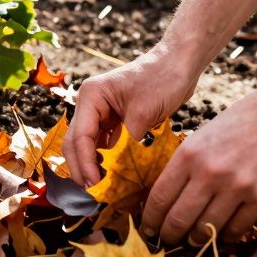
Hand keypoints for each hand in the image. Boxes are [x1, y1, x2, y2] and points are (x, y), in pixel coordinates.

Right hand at [67, 49, 199, 185]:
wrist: (180, 63)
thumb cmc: (162, 78)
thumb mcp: (144, 112)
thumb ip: (128, 141)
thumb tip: (119, 172)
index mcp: (91, 96)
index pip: (80, 136)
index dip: (85, 163)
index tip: (95, 184)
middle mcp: (91, 104)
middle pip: (76, 142)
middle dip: (82, 167)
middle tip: (93, 193)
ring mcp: (101, 113)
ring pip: (88, 145)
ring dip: (92, 166)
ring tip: (101, 188)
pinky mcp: (115, 120)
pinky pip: (104, 144)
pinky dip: (106, 160)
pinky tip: (113, 175)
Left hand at [140, 88, 256, 244]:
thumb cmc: (241, 121)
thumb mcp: (203, 136)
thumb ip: (186, 166)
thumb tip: (168, 199)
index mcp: (189, 154)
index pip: (160, 197)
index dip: (150, 219)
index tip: (147, 230)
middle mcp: (210, 173)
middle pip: (179, 219)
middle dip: (169, 235)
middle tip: (167, 242)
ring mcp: (238, 187)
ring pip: (207, 229)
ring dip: (197, 240)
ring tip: (193, 242)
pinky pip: (237, 229)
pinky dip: (226, 236)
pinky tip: (221, 235)